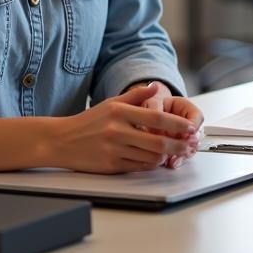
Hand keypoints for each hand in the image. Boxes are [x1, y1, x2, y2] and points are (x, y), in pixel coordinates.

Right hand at [54, 83, 199, 173]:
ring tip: (176, 152)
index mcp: (120, 112)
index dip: (177, 124)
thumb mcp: (111, 103)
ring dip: (166, 157)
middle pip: (157, 142)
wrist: (61, 141)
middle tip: (191, 145)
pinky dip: (151, 164)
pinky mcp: (110, 166)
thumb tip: (155, 85)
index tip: (191, 127)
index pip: (157, 118)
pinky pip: (138, 167)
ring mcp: (114, 150)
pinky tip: (156, 159)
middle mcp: (117, 131)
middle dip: (179, 145)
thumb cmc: (89, 121)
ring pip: (150, 158)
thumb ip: (135, 95)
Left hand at [138, 81, 204, 168]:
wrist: (146, 112)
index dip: (192, 127)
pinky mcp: (176, 147)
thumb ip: (154, 110)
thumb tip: (154, 126)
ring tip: (173, 160)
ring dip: (182, 155)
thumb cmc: (152, 105)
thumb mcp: (152, 102)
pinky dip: (176, 160)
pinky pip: (181, 155)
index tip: (185, 134)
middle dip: (187, 145)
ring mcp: (183, 137)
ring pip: (190, 148)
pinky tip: (171, 163)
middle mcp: (187, 124)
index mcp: (186, 108)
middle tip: (180, 149)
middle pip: (195, 136)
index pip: (196, 117)